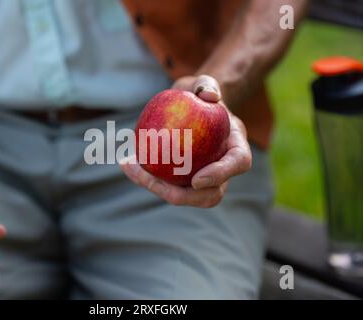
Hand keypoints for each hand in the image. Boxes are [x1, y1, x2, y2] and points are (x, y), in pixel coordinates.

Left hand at [121, 75, 251, 207]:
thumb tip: (209, 95)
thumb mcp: (203, 82)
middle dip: (182, 196)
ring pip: (185, 196)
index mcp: (235, 145)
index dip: (220, 176)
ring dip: (157, 188)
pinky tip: (127, 163)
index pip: (238, 163)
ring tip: (131, 168)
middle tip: (152, 181)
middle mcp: (222, 168)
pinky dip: (146, 178)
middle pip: (211, 194)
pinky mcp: (182, 179)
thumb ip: (207, 84)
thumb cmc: (199, 93)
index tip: (196, 180)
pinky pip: (166, 185)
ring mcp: (203, 178)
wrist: (190, 105)